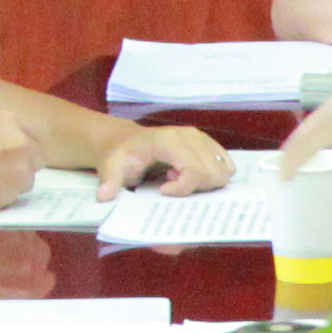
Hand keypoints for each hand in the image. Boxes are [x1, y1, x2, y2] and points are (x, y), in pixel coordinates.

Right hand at [0, 113, 46, 219]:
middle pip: (34, 154)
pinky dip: (9, 194)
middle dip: (21, 163)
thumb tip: (4, 150)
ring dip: (16, 180)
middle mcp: (20, 138)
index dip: (15, 148)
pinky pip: (21, 192)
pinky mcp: (20, 186)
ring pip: (29, 175)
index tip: (2, 156)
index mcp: (7, 119)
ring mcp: (23, 163)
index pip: (24, 135)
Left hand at [92, 121, 230, 198]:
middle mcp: (191, 136)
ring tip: (179, 179)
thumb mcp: (112, 167)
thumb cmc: (122, 156)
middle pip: (212, 174)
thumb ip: (110, 181)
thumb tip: (105, 197)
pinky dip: (212, 178)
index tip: (162, 191)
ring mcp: (202, 139)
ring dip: (204, 184)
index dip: (183, 189)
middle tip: (170, 183)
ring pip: (222, 173)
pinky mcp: (208, 144)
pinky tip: (191, 177)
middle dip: (195, 188)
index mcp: (170, 140)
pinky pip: (226, 166)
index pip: (194, 170)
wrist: (127, 142)